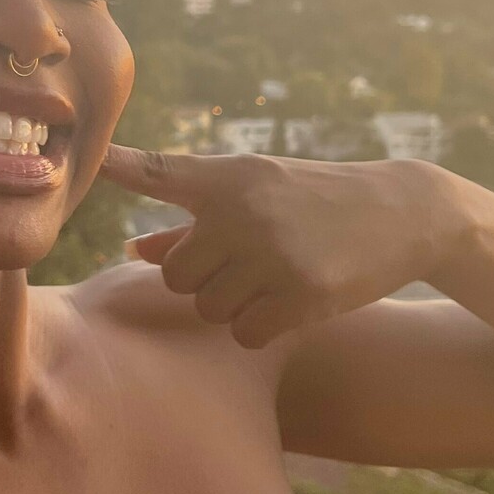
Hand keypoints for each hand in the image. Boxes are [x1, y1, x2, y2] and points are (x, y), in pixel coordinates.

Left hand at [97, 147, 459, 348]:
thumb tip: (132, 251)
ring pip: (209, 309)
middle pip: (175, 275)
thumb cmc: (313, 201)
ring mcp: (272, 253)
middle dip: (202, 280)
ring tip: (275, 276)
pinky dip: (261, 328)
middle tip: (246, 263)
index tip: (91, 160)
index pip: (160, 172)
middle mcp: (243, 211)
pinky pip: (246, 333)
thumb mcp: (256, 195)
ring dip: (235, 305)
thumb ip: (189, 224)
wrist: (402, 211)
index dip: (120, 167)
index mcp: (228, 177)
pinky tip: (291, 301)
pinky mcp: (302, 292)